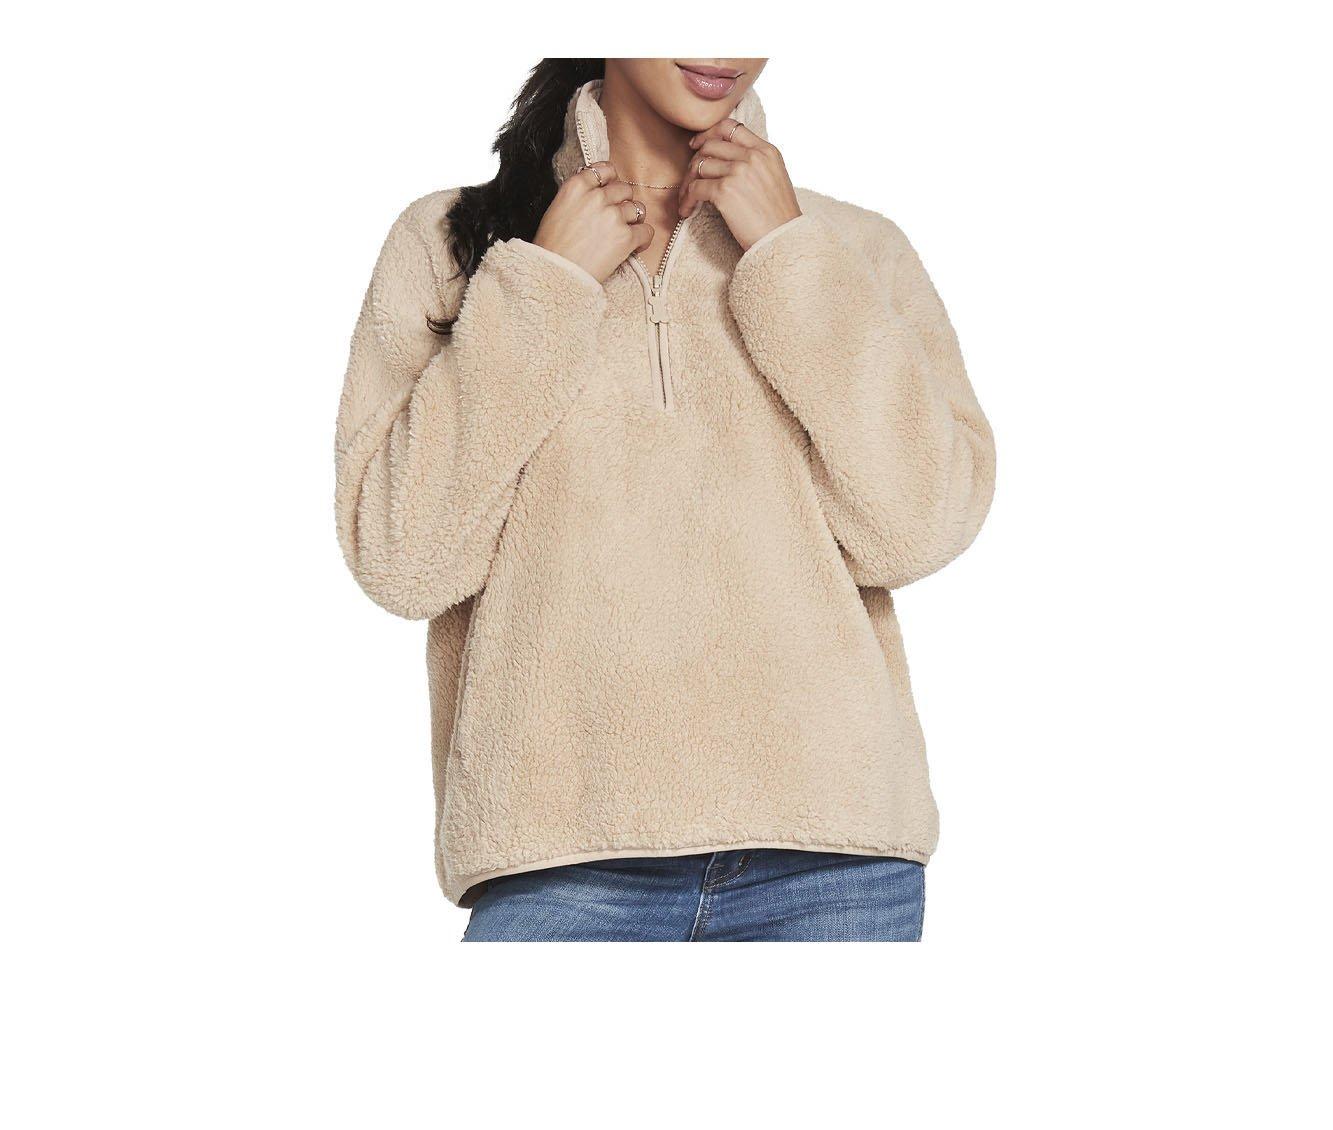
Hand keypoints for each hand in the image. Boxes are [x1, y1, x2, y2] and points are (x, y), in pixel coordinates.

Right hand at [532, 162, 653, 282]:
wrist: (556, 274)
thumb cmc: (552, 248)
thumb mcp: (556, 210)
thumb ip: (578, 197)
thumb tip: (596, 194)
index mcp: (577, 187)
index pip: (605, 170)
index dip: (612, 180)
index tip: (612, 190)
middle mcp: (596, 197)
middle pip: (624, 189)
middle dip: (623, 202)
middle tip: (617, 218)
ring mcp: (613, 216)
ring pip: (637, 208)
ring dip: (634, 220)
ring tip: (625, 234)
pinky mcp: (626, 237)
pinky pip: (646, 231)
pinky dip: (643, 239)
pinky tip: (635, 246)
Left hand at [678, 121, 801, 250]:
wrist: (782, 241)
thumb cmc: (778, 218)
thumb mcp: (774, 178)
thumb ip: (755, 163)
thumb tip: (727, 160)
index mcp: (766, 151)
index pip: (730, 127)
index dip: (709, 133)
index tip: (697, 145)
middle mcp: (752, 157)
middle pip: (710, 145)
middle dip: (695, 160)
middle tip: (690, 177)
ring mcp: (738, 172)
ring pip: (699, 166)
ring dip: (688, 183)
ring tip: (686, 198)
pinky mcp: (724, 191)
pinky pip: (695, 189)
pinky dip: (686, 200)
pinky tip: (687, 210)